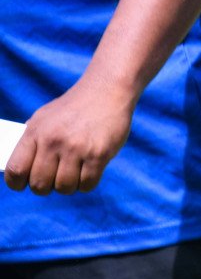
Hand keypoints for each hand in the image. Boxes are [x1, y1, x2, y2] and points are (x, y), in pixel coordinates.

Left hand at [5, 81, 133, 194]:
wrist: (107, 90)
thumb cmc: (75, 107)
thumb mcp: (45, 117)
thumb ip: (33, 140)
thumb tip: (22, 167)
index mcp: (35, 132)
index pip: (15, 170)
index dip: (16, 183)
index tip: (24, 184)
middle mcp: (53, 141)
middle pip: (40, 184)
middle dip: (46, 187)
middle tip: (54, 180)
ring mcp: (76, 148)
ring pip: (64, 188)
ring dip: (69, 186)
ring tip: (74, 174)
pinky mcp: (99, 154)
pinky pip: (87, 185)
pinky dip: (87, 184)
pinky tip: (89, 172)